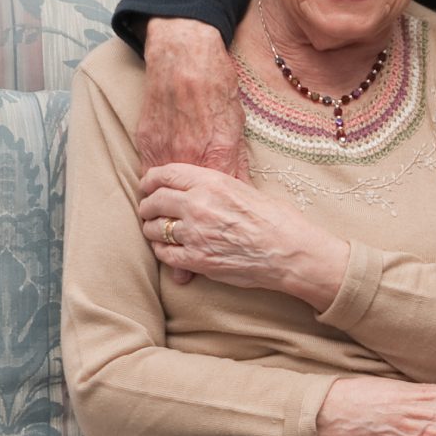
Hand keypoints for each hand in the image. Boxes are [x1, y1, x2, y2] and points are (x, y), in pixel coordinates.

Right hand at [134, 20, 245, 285]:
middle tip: (175, 273)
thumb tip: (242, 195)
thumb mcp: (235, 130)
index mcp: (211, 162)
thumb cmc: (216, 91)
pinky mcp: (145, 141)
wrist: (184, 57)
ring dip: (158, 223)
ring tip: (160, 246)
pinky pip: (146, 174)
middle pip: (179, 216)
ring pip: (158, 200)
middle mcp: (184, 163)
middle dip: (175, 249)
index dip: (199, 248)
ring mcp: (161, 153)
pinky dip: (149, 192)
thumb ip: (235, 166)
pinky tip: (151, 206)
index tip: (191, 277)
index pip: (207, 215)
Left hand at [138, 164, 348, 303]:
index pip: (165, 174)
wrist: (289, 251)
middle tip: (148, 210)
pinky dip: (162, 252)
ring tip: (157, 231)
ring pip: (155, 229)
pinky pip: (165, 254)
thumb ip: (217, 186)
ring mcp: (195, 234)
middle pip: (154, 201)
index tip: (146, 185)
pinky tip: (168, 250)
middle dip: (147, 206)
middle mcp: (198, 205)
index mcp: (211, 182)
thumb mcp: (246, 188)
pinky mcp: (197, 260)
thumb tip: (201, 187)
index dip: (150, 180)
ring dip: (152, 230)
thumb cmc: (277, 220)